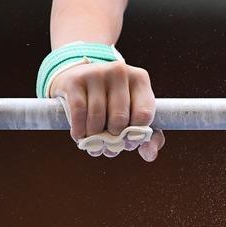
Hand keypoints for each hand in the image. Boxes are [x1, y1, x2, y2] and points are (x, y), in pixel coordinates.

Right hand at [50, 61, 164, 160]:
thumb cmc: (112, 101)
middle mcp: (120, 71)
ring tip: (94, 139)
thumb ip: (149, 136)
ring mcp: (97, 73)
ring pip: (98, 118)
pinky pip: (79, 113)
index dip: (135, 135)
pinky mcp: (75, 80)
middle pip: (120, 119)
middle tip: (108, 141)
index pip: (143, 115)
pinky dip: (79, 130)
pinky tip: (80, 136)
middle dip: (113, 137)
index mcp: (140, 79)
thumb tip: (150, 155)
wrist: (80, 77)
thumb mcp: (134, 113)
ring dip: (94, 136)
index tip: (127, 140)